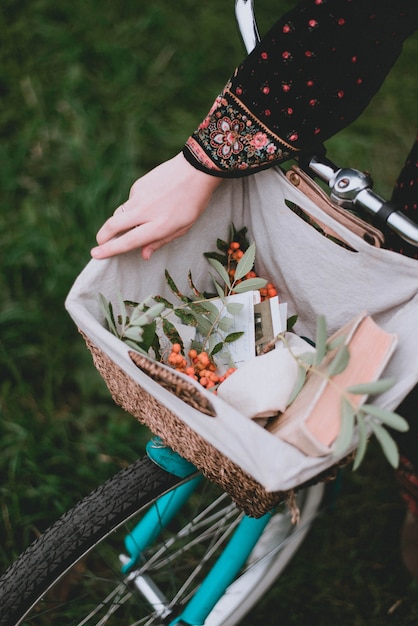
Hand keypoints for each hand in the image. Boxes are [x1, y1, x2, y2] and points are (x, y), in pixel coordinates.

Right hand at [91, 152, 221, 259]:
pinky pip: (130, 202)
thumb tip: (143, 255)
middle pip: (113, 225)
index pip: (128, 241)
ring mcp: (139, 196)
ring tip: (132, 224)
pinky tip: (150, 203)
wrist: (195, 170)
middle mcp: (145, 211)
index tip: (96, 254)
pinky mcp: (137, 185)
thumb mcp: (183, 228)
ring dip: (118, 223)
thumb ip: (161, 241)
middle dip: (103, 236)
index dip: (110, 249)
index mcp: (159, 225)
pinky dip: (134, 208)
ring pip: (119, 213)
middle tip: (100, 243)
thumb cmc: (193, 203)